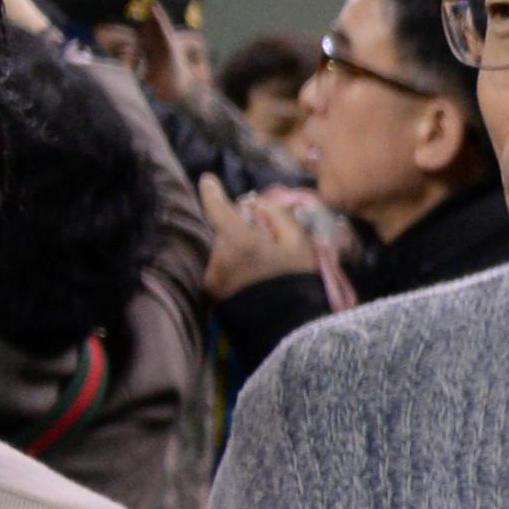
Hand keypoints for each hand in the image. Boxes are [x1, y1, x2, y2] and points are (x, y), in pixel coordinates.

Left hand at [197, 176, 326, 295]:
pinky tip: (253, 275)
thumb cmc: (297, 282)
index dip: (212, 192)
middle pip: (224, 231)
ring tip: (262, 260)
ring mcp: (212, 277)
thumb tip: (261, 206)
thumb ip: (280, 217)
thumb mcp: (301, 244)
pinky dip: (234, 266)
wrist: (288, 329)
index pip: (218, 209)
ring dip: (237, 248)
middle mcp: (218, 256)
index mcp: (239, 241)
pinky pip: (221, 269)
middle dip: (239, 228)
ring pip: (223, 250)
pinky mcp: (213, 293)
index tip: (207, 179)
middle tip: (263, 234)